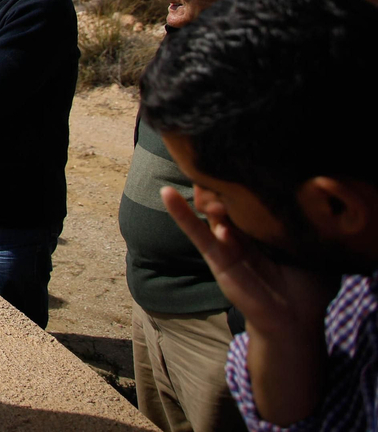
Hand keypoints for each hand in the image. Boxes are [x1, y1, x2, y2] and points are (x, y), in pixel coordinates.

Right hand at [161, 186, 334, 424]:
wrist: (295, 320)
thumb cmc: (310, 284)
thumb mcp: (311, 246)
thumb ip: (298, 223)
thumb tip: (294, 194)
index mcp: (268, 223)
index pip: (254, 193)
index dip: (247, 175)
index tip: (246, 157)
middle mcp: (246, 227)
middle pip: (228, 194)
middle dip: (225, 180)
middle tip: (228, 169)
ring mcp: (228, 239)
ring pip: (212, 207)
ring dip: (209, 194)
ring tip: (214, 193)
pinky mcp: (216, 255)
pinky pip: (196, 231)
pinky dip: (180, 213)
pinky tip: (167, 193)